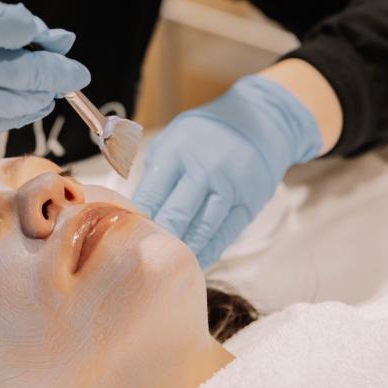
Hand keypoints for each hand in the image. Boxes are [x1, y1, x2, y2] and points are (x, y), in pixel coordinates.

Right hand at [0, 0, 89, 185]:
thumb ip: (1, 27)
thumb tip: (60, 39)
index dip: (33, 29)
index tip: (58, 37)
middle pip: (19, 70)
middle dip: (58, 73)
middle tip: (78, 73)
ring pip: (15, 102)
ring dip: (44, 97)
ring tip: (55, 90)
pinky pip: (1, 122)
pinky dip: (24, 113)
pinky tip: (33, 105)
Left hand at [131, 75, 321, 267]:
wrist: (259, 122)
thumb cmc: (205, 134)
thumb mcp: (172, 139)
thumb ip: (154, 172)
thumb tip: (136, 209)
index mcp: (176, 152)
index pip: (150, 194)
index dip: (137, 220)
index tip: (128, 237)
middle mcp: (203, 170)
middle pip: (176, 215)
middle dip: (158, 239)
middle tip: (144, 257)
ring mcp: (229, 188)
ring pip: (201, 229)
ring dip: (184, 250)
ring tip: (168, 265)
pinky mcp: (248, 203)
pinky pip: (225, 234)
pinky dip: (208, 250)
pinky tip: (195, 260)